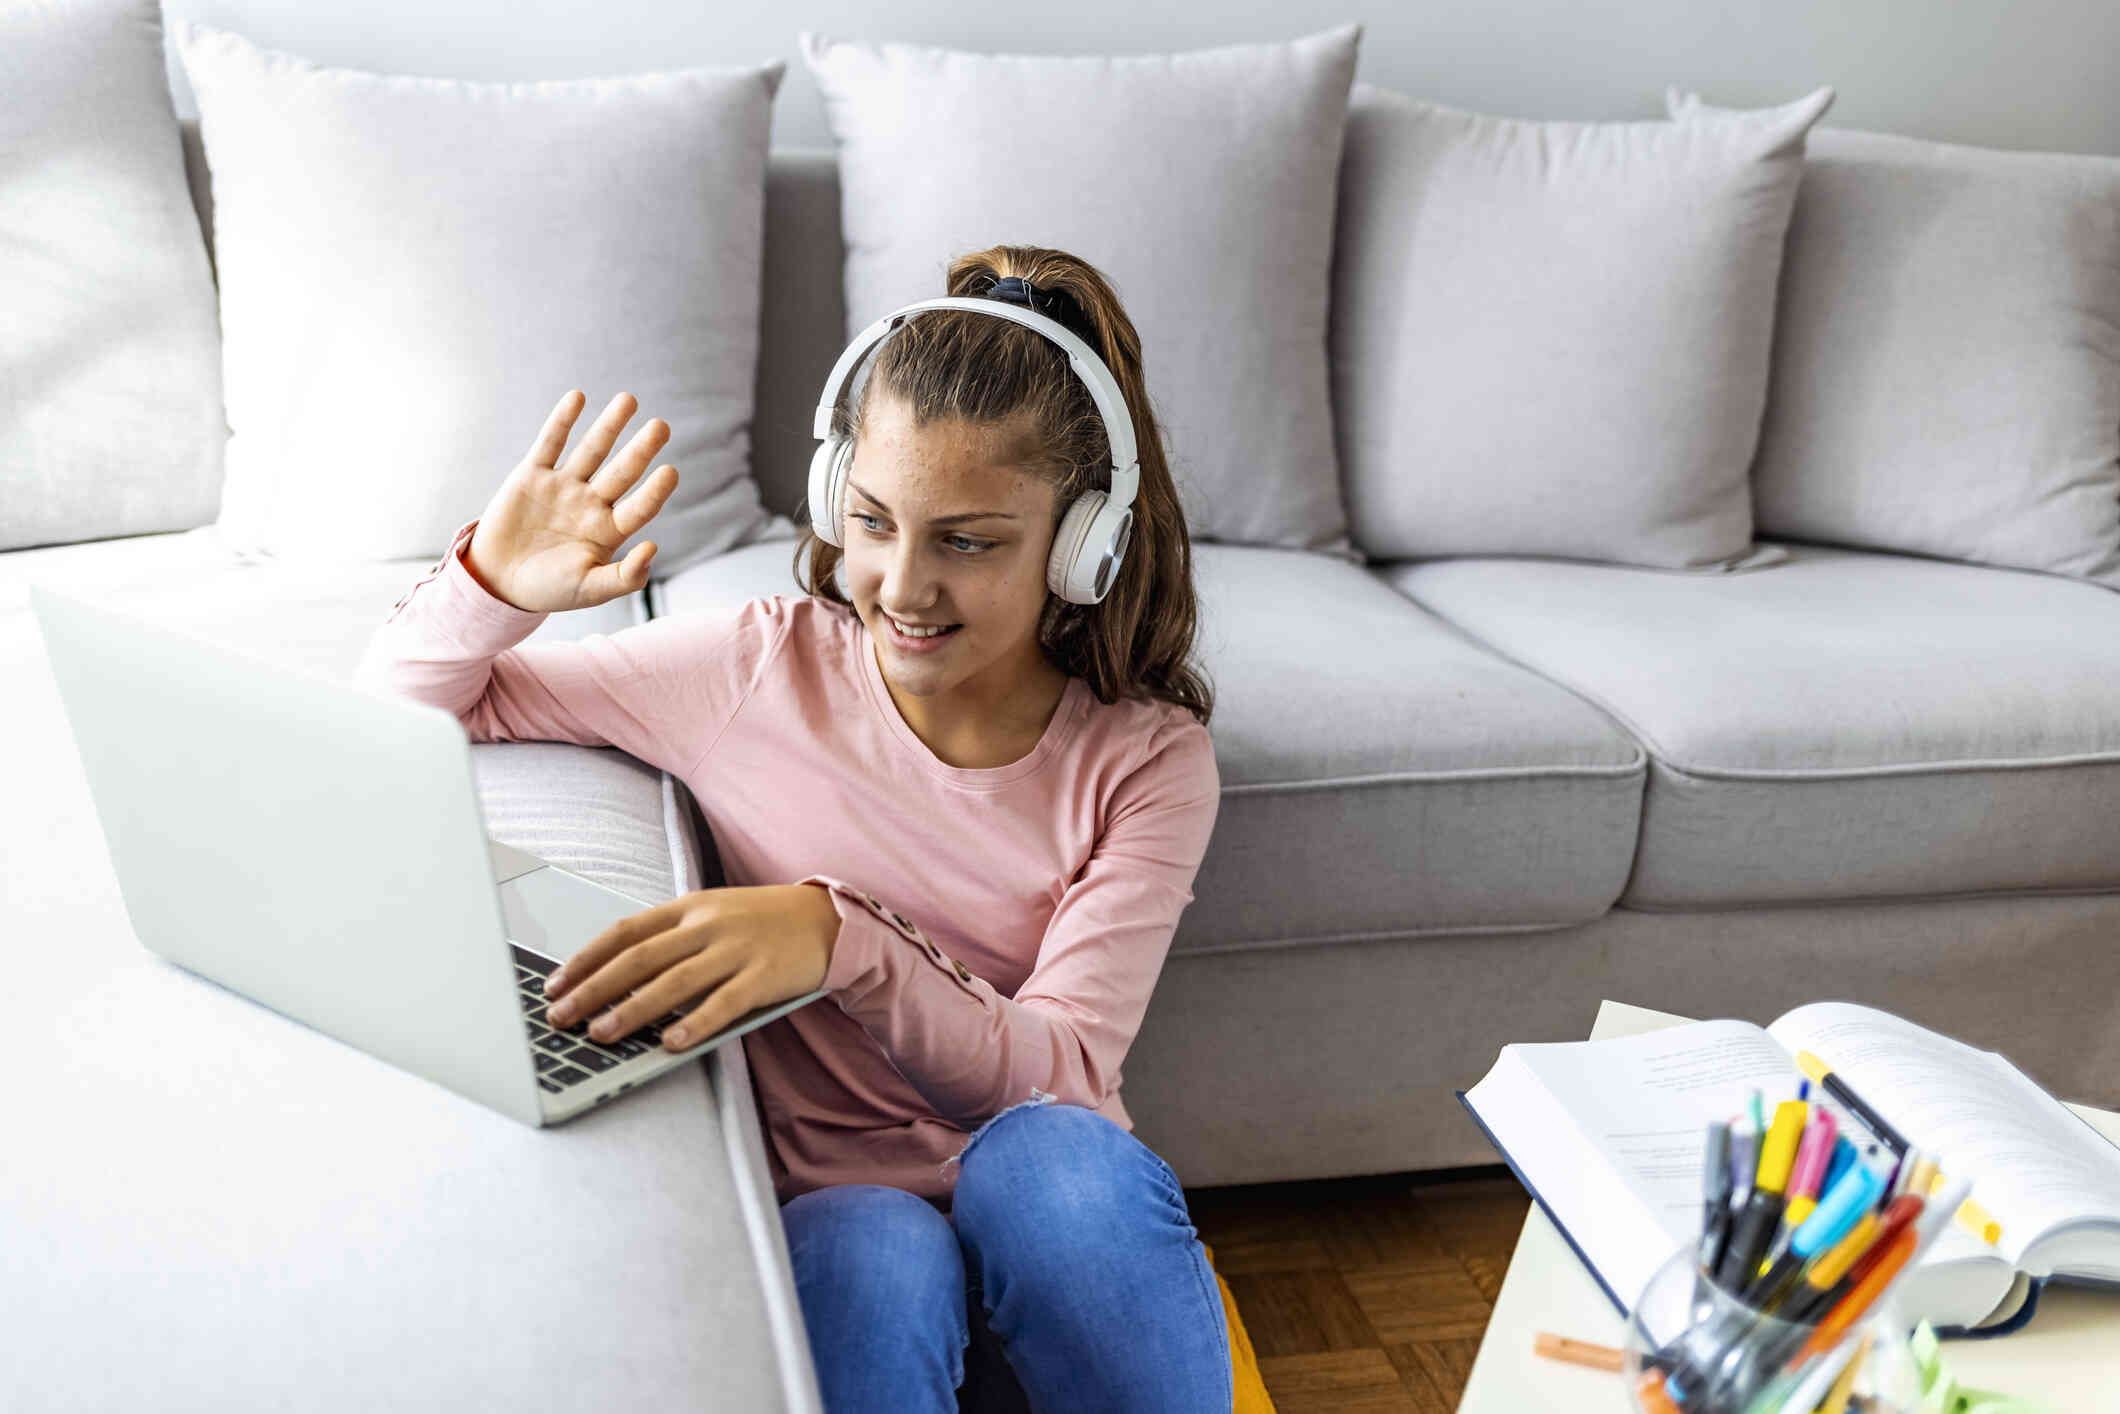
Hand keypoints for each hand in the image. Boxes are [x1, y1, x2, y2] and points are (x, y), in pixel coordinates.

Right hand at [465, 389, 679, 613]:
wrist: (497, 582)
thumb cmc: (548, 590)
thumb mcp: (590, 590)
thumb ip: (625, 576)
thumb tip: (653, 548)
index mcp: (609, 530)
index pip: (640, 507)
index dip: (656, 491)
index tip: (671, 471)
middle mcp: (591, 503)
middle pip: (622, 471)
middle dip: (642, 448)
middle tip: (662, 426)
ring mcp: (563, 486)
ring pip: (592, 450)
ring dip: (610, 425)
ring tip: (629, 400)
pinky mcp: (532, 475)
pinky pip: (550, 443)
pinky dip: (562, 421)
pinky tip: (578, 397)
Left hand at [541, 884, 842, 1051]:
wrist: (827, 919)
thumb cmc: (762, 922)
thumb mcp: (713, 914)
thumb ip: (672, 938)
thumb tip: (618, 976)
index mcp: (689, 907)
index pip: (625, 932)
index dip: (586, 958)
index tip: (555, 985)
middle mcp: (707, 925)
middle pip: (639, 958)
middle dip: (593, 989)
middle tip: (562, 1016)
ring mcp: (736, 950)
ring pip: (673, 982)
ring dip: (632, 1010)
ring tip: (601, 1034)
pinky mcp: (763, 977)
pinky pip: (723, 1004)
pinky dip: (694, 1024)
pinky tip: (670, 1044)